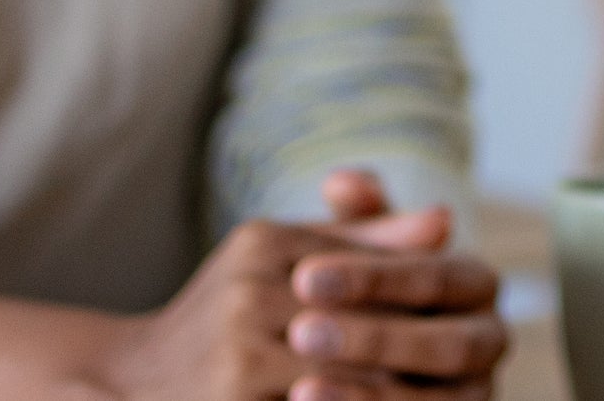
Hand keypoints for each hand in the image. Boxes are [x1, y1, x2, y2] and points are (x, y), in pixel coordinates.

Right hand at [80, 176, 501, 400]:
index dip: (423, 296)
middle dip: (418, 349)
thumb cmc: (226, 310)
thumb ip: (364, 237)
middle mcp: (248, 295)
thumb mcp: (285, 256)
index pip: (369, 268)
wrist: (132, 379)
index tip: (467, 322)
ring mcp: (239, 357)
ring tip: (445, 389)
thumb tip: (446, 220)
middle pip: (366, 324)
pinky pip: (318, 400)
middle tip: (471, 366)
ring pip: (351, 377)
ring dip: (398, 385)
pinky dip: (359, 398)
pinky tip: (392, 398)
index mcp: (264, 244)